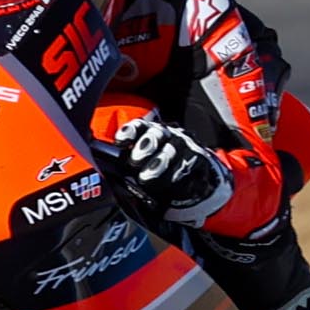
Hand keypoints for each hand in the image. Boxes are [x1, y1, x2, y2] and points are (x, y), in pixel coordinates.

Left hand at [109, 114, 226, 218]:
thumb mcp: (138, 164)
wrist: (188, 179)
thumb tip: (110, 170)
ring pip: (172, 149)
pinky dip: (177, 175)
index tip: (120, 142)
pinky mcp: (199, 158)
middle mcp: (167, 134)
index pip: (138, 126)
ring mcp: (184, 145)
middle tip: (134, 161)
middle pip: (156, 134)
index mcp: (148, 132)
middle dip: (144, 146)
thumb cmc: (155, 169)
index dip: (129, 132)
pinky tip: (169, 183)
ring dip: (158, 163)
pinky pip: (189, 164)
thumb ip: (126, 163)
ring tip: (146, 178)